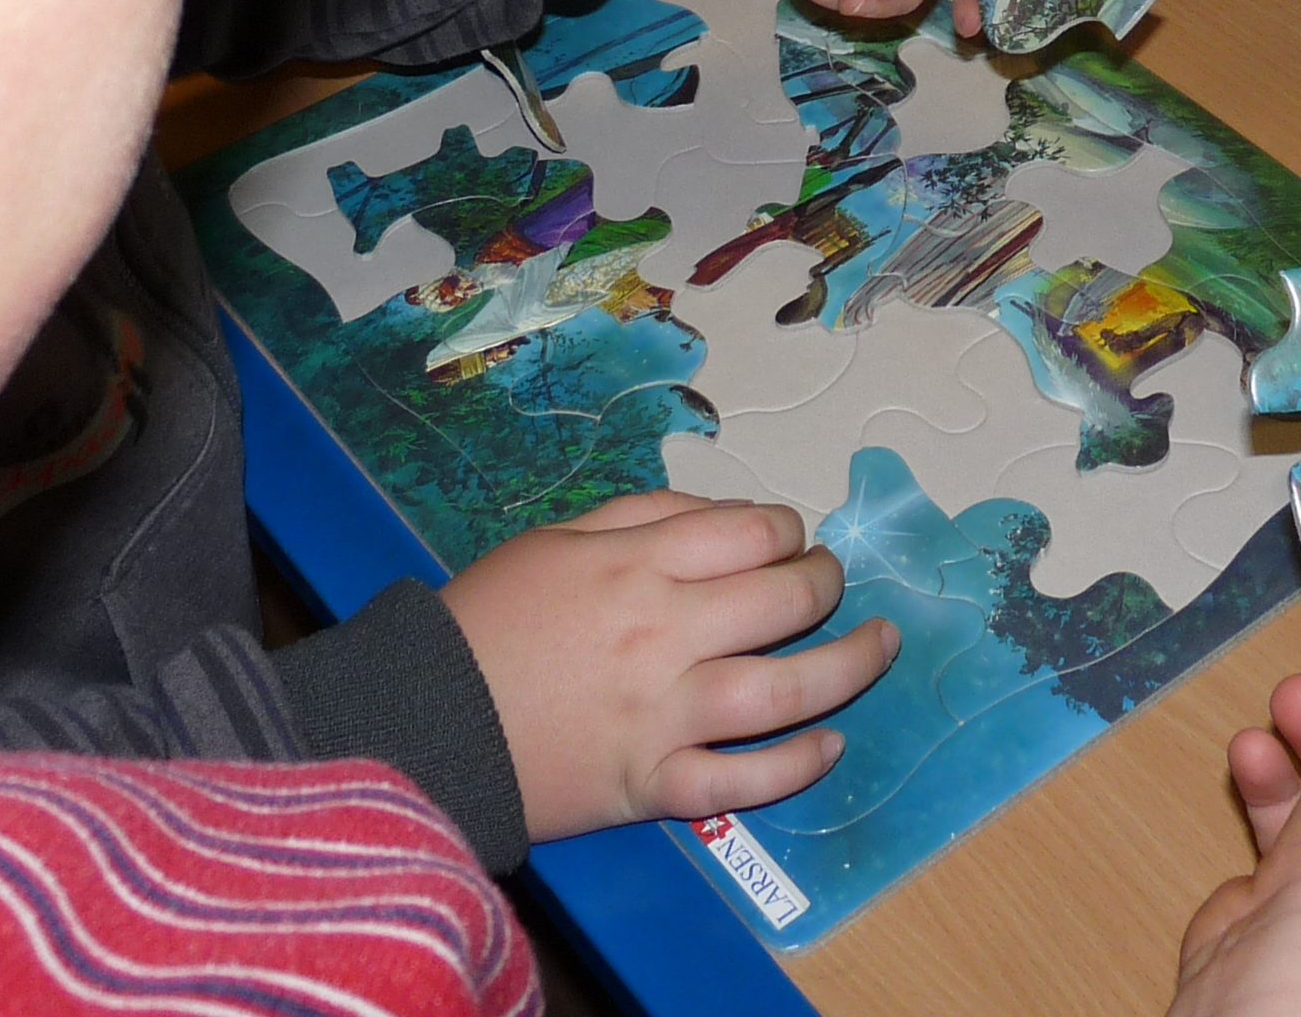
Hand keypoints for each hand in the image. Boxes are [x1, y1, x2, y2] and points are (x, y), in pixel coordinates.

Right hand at [438, 490, 898, 839]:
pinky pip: (745, 782)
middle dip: (825, 584)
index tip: (789, 539)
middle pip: (784, 602)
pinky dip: (797, 766)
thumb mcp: (555, 538)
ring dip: (849, 667)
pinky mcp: (653, 786)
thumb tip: (723, 514)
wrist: (420, 721)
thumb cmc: (486, 620)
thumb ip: (641, 516)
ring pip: (787, 691)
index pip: (752, 534)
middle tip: (831, 584)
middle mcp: (665, 636)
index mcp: (638, 567)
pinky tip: (830, 744)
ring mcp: (665, 717)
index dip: (787, 531)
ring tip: (880, 647)